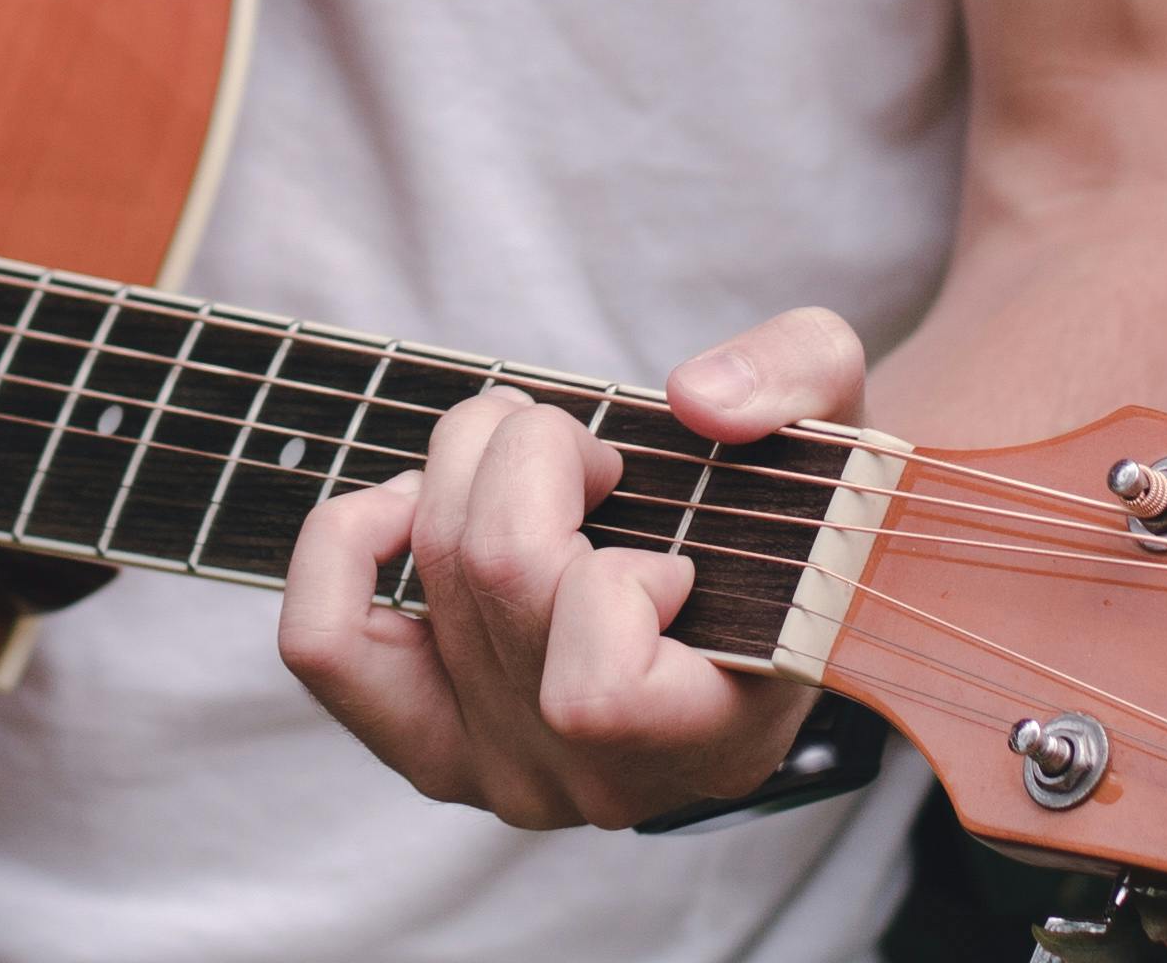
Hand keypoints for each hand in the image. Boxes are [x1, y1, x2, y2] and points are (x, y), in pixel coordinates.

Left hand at [278, 307, 865, 828]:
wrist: (758, 600)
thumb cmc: (798, 521)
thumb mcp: (841, 428)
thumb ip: (802, 382)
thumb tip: (696, 400)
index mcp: (709, 742)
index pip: (596, 694)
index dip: (616, 585)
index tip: (674, 555)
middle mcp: (592, 784)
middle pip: (501, 574)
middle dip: (538, 454)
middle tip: (592, 451)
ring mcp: (501, 771)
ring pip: (434, 571)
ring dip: (466, 465)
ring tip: (528, 454)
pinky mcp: (428, 740)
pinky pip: (326, 645)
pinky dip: (344, 544)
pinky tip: (406, 503)